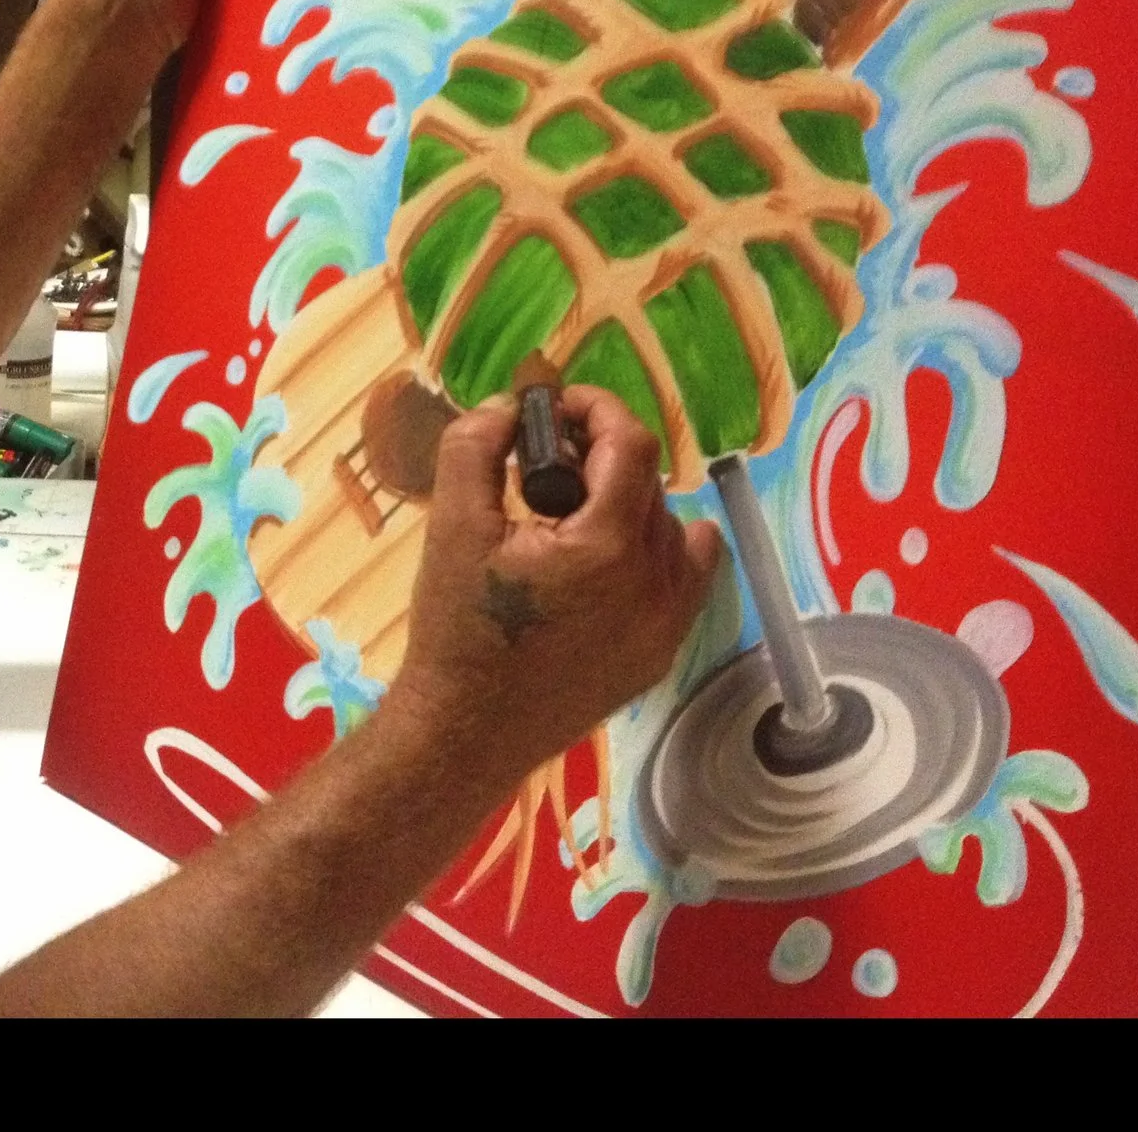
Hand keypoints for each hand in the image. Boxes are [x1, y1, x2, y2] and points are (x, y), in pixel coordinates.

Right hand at [387, 387, 725, 790]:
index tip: (555, 409)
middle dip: (599, 456)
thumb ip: (476, 446)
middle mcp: (655, 584)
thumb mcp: (452, 524)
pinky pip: (685, 579)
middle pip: (649, 483)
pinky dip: (657, 551)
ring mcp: (667, 625)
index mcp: (608, 546)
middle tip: (544, 462)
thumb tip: (510, 407)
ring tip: (566, 516)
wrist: (466, 729)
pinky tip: (609, 554)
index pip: (631, 444)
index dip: (596, 409)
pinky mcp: (661, 654)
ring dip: (626, 504)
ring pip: (671, 529)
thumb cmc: (458, 627)